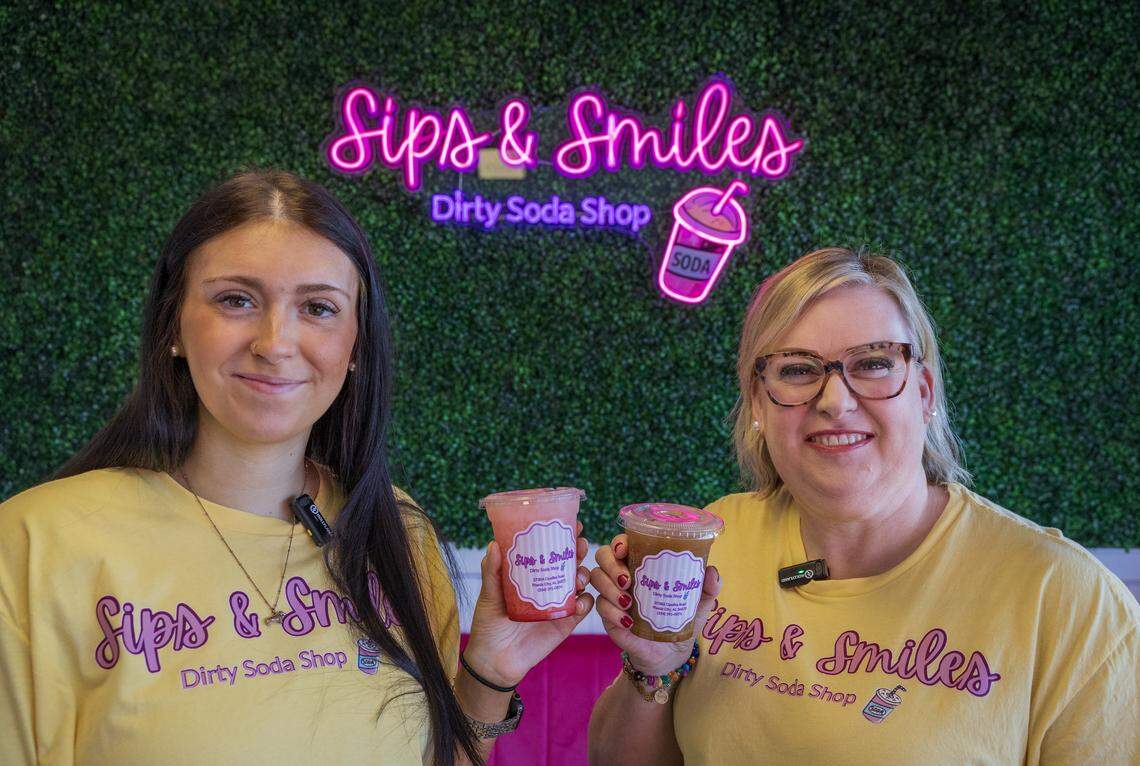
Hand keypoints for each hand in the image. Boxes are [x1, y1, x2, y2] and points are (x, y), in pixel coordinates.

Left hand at [462, 521, 594, 686]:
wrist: (495, 661)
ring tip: (578, 577)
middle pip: (569, 561)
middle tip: (579, 545)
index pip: (548, 548)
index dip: (561, 534)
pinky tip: (580, 601)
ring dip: (584, 574)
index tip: (572, 522)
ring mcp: (558, 602)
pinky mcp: (566, 623)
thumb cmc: (489, 624)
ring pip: (580, 582)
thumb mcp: (488, 595)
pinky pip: (583, 608)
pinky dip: (586, 602)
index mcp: (530, 572)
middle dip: (578, 549)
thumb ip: (492, 572)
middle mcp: (547, 583)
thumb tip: (494, 544)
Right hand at [590, 533, 719, 675]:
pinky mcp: (608, 617)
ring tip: (628, 601)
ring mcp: (613, 595)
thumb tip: (712, 572)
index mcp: (642, 564)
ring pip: (597, 578)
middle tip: (627, 579)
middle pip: (603, 556)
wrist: (672, 653)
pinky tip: (626, 620)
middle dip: (611, 564)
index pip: (623, 543)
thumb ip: (708, 587)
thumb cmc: (682, 619)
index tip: (625, 548)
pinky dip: (612, 612)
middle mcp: (623, 575)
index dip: (619, 542)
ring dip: (609, 587)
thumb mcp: (699, 602)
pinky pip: (600, 607)